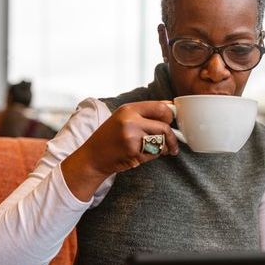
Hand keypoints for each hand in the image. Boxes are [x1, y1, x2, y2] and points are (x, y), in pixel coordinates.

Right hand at [61, 100, 178, 200]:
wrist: (92, 157)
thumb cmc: (110, 137)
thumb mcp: (123, 118)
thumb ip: (144, 113)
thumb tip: (171, 109)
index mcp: (129, 109)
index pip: (160, 107)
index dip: (170, 115)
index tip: (171, 122)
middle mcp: (130, 121)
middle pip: (164, 126)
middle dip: (172, 136)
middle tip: (172, 142)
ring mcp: (132, 137)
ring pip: (161, 141)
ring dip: (164, 148)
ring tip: (156, 149)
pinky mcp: (133, 152)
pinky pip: (154, 153)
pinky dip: (153, 156)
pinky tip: (142, 155)